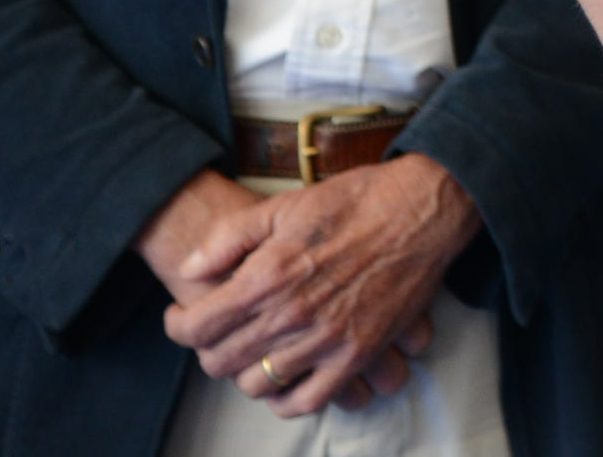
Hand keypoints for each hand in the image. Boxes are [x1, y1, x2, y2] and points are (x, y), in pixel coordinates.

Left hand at [161, 154, 481, 415]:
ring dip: (244, 371)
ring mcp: (325, 339)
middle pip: (220, 361)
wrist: (424, 207)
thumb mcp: (285, 204)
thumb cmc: (356, 200)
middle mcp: (291, 314)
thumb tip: (190, 270)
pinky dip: (285, 400)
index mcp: (267, 275)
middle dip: (208, 348)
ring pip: (256, 384)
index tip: (183, 316)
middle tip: (217, 332)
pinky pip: (307, 401)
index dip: (178, 325)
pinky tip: (282, 382)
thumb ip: (229, 238)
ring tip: (252, 351)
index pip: (196, 327)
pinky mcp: (357, 354)